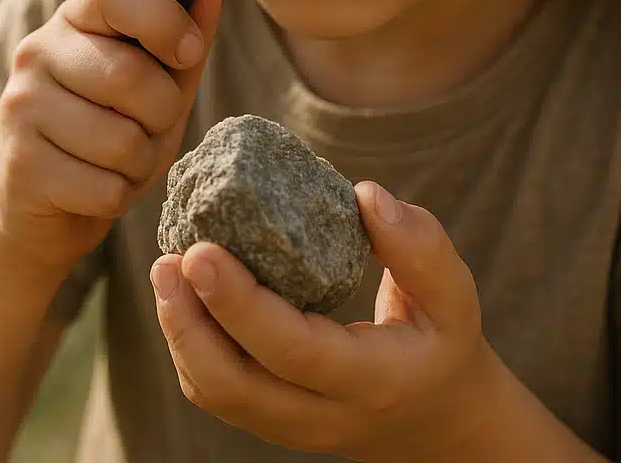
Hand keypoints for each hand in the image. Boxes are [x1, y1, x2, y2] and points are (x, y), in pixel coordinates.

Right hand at [0, 0, 221, 273]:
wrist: (52, 204)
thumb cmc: (118, 128)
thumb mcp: (162, 82)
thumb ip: (187, 39)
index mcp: (75, 17)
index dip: (163, 18)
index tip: (189, 52)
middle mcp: (38, 52)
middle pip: (129, 74)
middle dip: (163, 111)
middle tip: (151, 125)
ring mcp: (20, 106)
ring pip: (121, 140)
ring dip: (142, 160)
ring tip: (124, 159)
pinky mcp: (19, 165)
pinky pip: (104, 187)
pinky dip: (119, 195)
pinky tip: (99, 186)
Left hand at [150, 181, 494, 461]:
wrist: (438, 422)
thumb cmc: (441, 342)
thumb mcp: (454, 294)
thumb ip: (420, 245)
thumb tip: (364, 194)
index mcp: (372, 381)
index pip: (293, 351)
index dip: (239, 304)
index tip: (201, 251)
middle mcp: (323, 416)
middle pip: (235, 385)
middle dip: (188, 322)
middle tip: (169, 258)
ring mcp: (291, 426)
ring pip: (216, 394)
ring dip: (180, 332)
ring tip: (165, 269)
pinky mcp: (270, 419)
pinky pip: (218, 391)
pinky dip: (190, 344)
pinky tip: (183, 295)